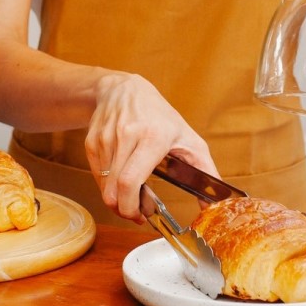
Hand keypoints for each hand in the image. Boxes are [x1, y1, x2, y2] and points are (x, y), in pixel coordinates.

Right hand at [83, 73, 216, 222]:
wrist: (124, 90)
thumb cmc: (159, 116)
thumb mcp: (188, 138)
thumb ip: (206, 172)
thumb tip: (213, 204)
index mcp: (152, 137)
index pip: (130, 181)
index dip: (130, 206)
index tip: (140, 215)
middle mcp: (126, 136)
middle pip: (113, 189)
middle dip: (122, 209)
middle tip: (135, 212)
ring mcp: (106, 139)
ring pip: (104, 185)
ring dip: (116, 197)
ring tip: (130, 192)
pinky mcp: (92, 142)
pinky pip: (96, 175)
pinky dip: (107, 184)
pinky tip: (120, 177)